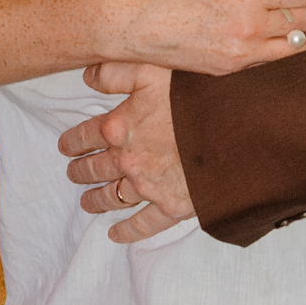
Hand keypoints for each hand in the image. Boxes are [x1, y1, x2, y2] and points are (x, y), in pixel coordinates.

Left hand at [59, 64, 193, 238]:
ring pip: (112, 197)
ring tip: (86, 202)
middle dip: (81, 171)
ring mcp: (148, 187)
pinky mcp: (171, 206)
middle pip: (94, 169)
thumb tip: (87, 77)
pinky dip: (127, 231)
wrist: (239, 131)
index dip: (72, 141)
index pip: (84, 136)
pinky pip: (143, 224)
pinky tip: (114, 234)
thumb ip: (115, 72)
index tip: (66, 146)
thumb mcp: (153, 70)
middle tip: (73, 173)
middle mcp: (127, 160)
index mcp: (119, 127)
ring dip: (96, 200)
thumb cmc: (198, 96)